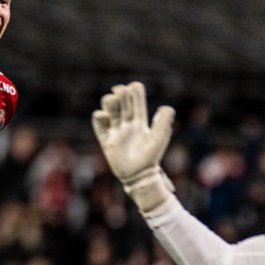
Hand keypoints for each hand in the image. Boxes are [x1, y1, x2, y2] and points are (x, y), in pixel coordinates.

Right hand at [91, 82, 178, 215]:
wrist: (139, 175)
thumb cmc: (152, 156)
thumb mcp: (160, 136)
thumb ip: (165, 120)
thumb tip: (165, 107)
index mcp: (140, 120)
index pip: (135, 99)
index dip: (133, 90)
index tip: (132, 89)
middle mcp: (127, 123)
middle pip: (121, 100)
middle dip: (120, 92)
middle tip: (120, 93)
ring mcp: (116, 131)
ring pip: (109, 108)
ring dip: (109, 101)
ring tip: (111, 103)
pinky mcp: (106, 140)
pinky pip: (99, 124)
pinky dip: (99, 117)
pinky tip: (103, 116)